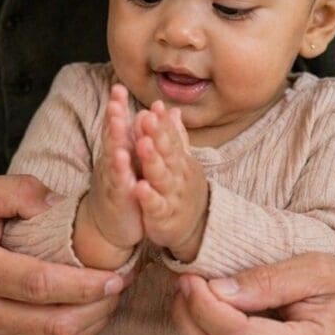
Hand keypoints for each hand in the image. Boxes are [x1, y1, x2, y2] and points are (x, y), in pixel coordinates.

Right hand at [0, 175, 129, 334]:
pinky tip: (87, 314)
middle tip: (122, 284)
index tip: (115, 274)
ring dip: (91, 325)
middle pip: (52, 324)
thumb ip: (18, 191)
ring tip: (111, 298)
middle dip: (98, 308)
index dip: (84, 284)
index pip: (39, 285)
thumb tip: (61, 204)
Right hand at [79, 84, 142, 252]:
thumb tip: (150, 110)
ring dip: (115, 140)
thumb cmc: (122, 189)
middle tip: (115, 99)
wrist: (110, 226)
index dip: (116, 106)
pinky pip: (119, 185)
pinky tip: (123, 163)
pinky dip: (121, 174)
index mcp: (117, 151)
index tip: (118, 86)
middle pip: (111, 136)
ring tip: (119, 123)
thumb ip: (136, 136)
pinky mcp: (117, 199)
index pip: (116, 124)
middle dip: (113, 117)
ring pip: (113, 157)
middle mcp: (111, 162)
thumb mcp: (130, 160)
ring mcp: (112, 180)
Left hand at [133, 101, 207, 259]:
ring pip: (162, 177)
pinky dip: (148, 197)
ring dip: (152, 160)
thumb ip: (174, 136)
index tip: (154, 105)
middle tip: (146, 117)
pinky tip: (139, 187)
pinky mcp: (163, 217)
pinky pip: (156, 206)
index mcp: (179, 161)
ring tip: (143, 144)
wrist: (196, 230)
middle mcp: (178, 175)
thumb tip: (173, 109)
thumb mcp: (180, 162)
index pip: (171, 138)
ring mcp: (172, 196)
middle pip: (167, 153)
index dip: (162, 122)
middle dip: (157, 135)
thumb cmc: (183, 190)